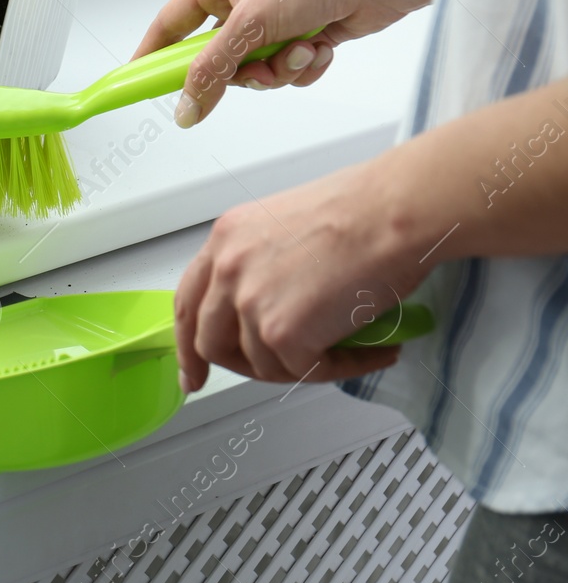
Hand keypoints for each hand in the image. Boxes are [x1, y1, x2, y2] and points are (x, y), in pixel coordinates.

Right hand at [134, 0, 461, 126]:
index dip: (154, 53)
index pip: (172, 23)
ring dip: (278, 70)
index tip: (140, 82)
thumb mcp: (250, 25)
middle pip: (217, 57)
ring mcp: (277, 20)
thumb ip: (212, 71)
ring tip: (299, 51)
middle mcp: (246, 0)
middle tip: (252, 71)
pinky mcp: (307, 34)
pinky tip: (320, 48)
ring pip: (255, 70)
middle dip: (240, 71)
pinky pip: (288, 70)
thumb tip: (186, 108)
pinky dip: (303, 67)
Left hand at [175, 159, 419, 392]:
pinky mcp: (282, 332)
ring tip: (343, 351)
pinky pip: (306, 372)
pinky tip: (371, 353)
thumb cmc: (362, 208)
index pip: (189, 301)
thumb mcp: (285, 225)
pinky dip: (343, 368)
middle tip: (270, 373)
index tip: (194, 370)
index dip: (188, 342)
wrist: (394, 210)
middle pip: (209, 341)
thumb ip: (262, 264)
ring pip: (260, 363)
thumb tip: (272, 302)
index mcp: (225, 239)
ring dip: (302, 366)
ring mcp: (250, 302)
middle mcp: (228, 269)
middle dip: (238, 366)